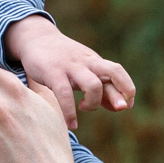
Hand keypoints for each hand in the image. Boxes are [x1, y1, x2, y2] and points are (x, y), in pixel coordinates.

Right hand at [5, 15, 134, 128]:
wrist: (35, 38)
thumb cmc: (63, 59)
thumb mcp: (84, 69)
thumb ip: (102, 87)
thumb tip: (120, 107)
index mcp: (95, 62)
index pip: (117, 72)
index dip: (127, 90)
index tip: (126, 106)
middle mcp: (87, 62)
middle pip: (113, 71)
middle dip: (121, 91)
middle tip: (120, 108)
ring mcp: (71, 67)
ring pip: (93, 85)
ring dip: (93, 103)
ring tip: (84, 108)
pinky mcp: (53, 72)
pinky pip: (65, 94)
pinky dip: (70, 112)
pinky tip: (72, 124)